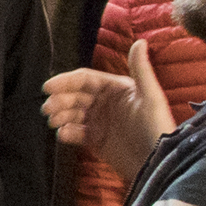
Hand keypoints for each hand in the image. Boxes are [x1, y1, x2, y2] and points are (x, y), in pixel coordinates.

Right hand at [46, 37, 178, 183]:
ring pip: (72, 114)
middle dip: (59, 100)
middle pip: (75, 96)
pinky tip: (63, 134)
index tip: (48, 87)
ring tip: (53, 122)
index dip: (66, 81)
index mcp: (116, 89)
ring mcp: (100, 122)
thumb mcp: (151, 97)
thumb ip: (141, 69)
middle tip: (48, 108)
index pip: (85, 80)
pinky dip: (67, 133)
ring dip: (60, 115)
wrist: (158, 163)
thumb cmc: (157, 127)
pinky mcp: (96, 141)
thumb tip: (140, 42)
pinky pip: (76, 134)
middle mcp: (106, 103)